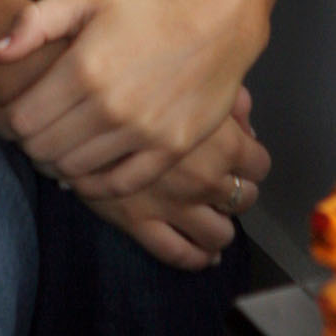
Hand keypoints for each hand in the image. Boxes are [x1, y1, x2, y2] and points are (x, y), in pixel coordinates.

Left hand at [0, 0, 270, 267]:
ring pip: (73, 170)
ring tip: (58, 143)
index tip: (5, 115)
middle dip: (26, 142)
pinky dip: (93, 183)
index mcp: (84, 69)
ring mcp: (143, 132)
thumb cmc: (147, 7)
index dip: (2, 121)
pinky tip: (87, 165)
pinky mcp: (169, 150)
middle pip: (41, 149)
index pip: (20, 120)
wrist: (218, 20)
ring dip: (56, 162)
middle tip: (31, 129)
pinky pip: (117, 186)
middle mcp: (111, 106)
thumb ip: (34, 23)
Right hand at [54, 88, 267, 269]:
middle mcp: (205, 178)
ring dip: (221, 228)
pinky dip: (197, 258)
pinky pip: (178, 253)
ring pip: (219, 234)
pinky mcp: (141, 222)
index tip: (244, 161)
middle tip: (225, 186)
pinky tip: (203, 255)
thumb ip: (225, 99)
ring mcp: (174, 205)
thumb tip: (246, 119)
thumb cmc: (134, 83)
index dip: (253, 163)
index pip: (259, 165)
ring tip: (214, 220)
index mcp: (222, 142)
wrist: (76, 102)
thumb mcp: (189, 77)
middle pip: (244, 199)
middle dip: (237, 193)